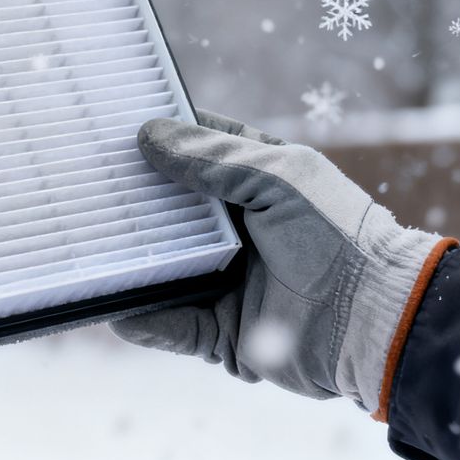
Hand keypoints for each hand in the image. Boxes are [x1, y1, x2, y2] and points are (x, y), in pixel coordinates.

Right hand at [110, 110, 444, 413]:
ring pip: (163, 267)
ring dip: (130, 260)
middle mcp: (238, 231)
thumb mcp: (279, 177)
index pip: (200, 152)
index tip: (114, 127)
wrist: (375, 321)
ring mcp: (227, 281)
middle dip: (132, 201)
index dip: (161, 140)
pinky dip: (143, 317)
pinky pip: (171, 324)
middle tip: (83, 184)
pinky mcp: (222, 332)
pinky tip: (112, 303)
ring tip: (84, 246)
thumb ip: (213, 157)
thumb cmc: (337, 236)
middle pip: (171, 212)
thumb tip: (148, 136)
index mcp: (259, 184)